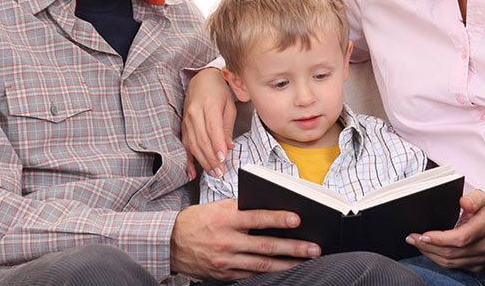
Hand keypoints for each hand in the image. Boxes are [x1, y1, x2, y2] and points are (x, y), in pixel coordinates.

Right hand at [170, 200, 320, 280]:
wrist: (170, 243)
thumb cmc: (196, 221)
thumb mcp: (217, 208)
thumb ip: (241, 210)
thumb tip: (269, 211)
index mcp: (224, 220)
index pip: (256, 218)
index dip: (277, 218)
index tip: (297, 219)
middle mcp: (226, 241)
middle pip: (265, 246)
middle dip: (293, 248)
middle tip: (314, 248)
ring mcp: (225, 261)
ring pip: (262, 264)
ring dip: (287, 264)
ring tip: (305, 260)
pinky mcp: (224, 275)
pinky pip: (251, 274)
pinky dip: (269, 272)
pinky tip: (284, 269)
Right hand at [182, 68, 235, 178]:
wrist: (202, 80)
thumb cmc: (218, 91)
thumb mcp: (229, 106)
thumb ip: (228, 127)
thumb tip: (228, 146)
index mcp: (208, 105)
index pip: (212, 129)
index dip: (218, 145)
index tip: (223, 159)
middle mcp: (195, 113)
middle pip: (202, 140)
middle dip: (212, 159)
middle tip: (220, 171)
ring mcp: (187, 120)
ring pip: (193, 145)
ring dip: (203, 162)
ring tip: (213, 172)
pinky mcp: (183, 126)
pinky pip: (184, 145)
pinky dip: (188, 160)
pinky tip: (191, 172)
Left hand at [406, 189, 484, 271]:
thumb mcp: (483, 196)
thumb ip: (473, 199)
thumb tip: (464, 202)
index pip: (460, 238)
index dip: (439, 239)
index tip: (422, 235)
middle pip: (452, 253)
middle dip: (428, 246)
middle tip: (411, 238)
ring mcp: (482, 257)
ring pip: (452, 262)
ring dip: (431, 254)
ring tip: (417, 243)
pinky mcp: (479, 263)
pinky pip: (455, 266)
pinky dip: (440, 259)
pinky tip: (430, 250)